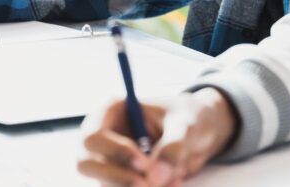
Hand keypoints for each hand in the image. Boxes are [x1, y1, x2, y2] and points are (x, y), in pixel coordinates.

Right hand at [77, 87, 236, 186]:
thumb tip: (156, 176)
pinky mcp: (122, 179)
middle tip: (149, 185)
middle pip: (87, 164)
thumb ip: (173, 147)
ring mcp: (110, 161)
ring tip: (173, 181)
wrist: (202, 132)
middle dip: (118, 179)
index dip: (116, 153)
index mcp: (112, 111)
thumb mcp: (186, 125)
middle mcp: (104, 137)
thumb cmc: (190, 117)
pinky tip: (173, 184)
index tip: (145, 164)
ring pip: (106, 185)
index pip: (94, 136)